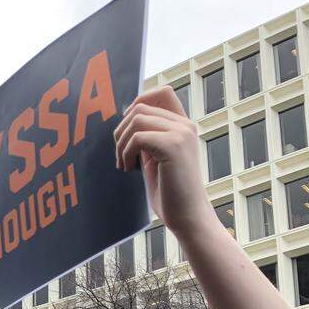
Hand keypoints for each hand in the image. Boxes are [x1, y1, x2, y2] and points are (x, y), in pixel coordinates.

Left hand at [114, 87, 215, 239]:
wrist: (188, 216)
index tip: (127, 132)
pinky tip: (129, 169)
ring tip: (124, 164)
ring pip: (137, 119)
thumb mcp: (155, 159)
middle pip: (140, 106)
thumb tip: (125, 121)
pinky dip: (126, 153)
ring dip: (121, 143)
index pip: (161, 92)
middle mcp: (185, 124)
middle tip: (121, 156)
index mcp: (183, 125)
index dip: (138, 103)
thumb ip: (147, 138)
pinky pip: (138, 137)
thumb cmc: (170, 193)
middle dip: (121, 130)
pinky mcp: (173, 146)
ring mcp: (181, 133)